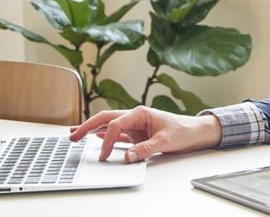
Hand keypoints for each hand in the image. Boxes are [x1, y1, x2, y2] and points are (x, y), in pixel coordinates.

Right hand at [65, 106, 220, 162]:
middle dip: (86, 126)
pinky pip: (115, 133)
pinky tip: (93, 137)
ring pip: (107, 124)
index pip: (115, 125)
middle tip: (72, 136)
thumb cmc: (184, 131)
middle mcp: (134, 116)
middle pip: (104, 119)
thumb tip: (128, 157)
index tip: (103, 156)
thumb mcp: (166, 142)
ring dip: (91, 129)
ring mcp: (134, 124)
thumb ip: (145, 149)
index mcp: (140, 113)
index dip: (106, 141)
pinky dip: (102, 134)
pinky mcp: (137, 133)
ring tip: (75, 134)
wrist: (196, 131)